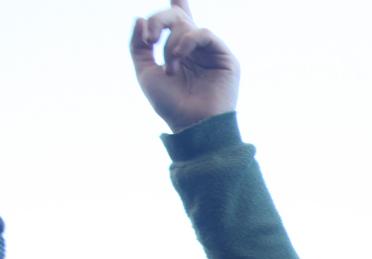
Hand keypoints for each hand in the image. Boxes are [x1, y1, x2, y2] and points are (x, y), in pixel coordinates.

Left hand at [130, 0, 239, 132]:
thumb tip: (139, 18)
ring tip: (170, 67)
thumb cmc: (170, 104)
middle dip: (157, 21)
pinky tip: (180, 56)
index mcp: (179, 51)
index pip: (177, 19)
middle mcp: (196, 49)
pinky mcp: (225, 58)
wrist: (191, 124)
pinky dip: (188, 41)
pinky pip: (204, 34)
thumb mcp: (144, 71)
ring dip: (171, 43)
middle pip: (176, 16)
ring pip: (187, 24)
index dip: (177, 4)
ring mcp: (211, 52)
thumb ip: (138, 45)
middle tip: (149, 40)